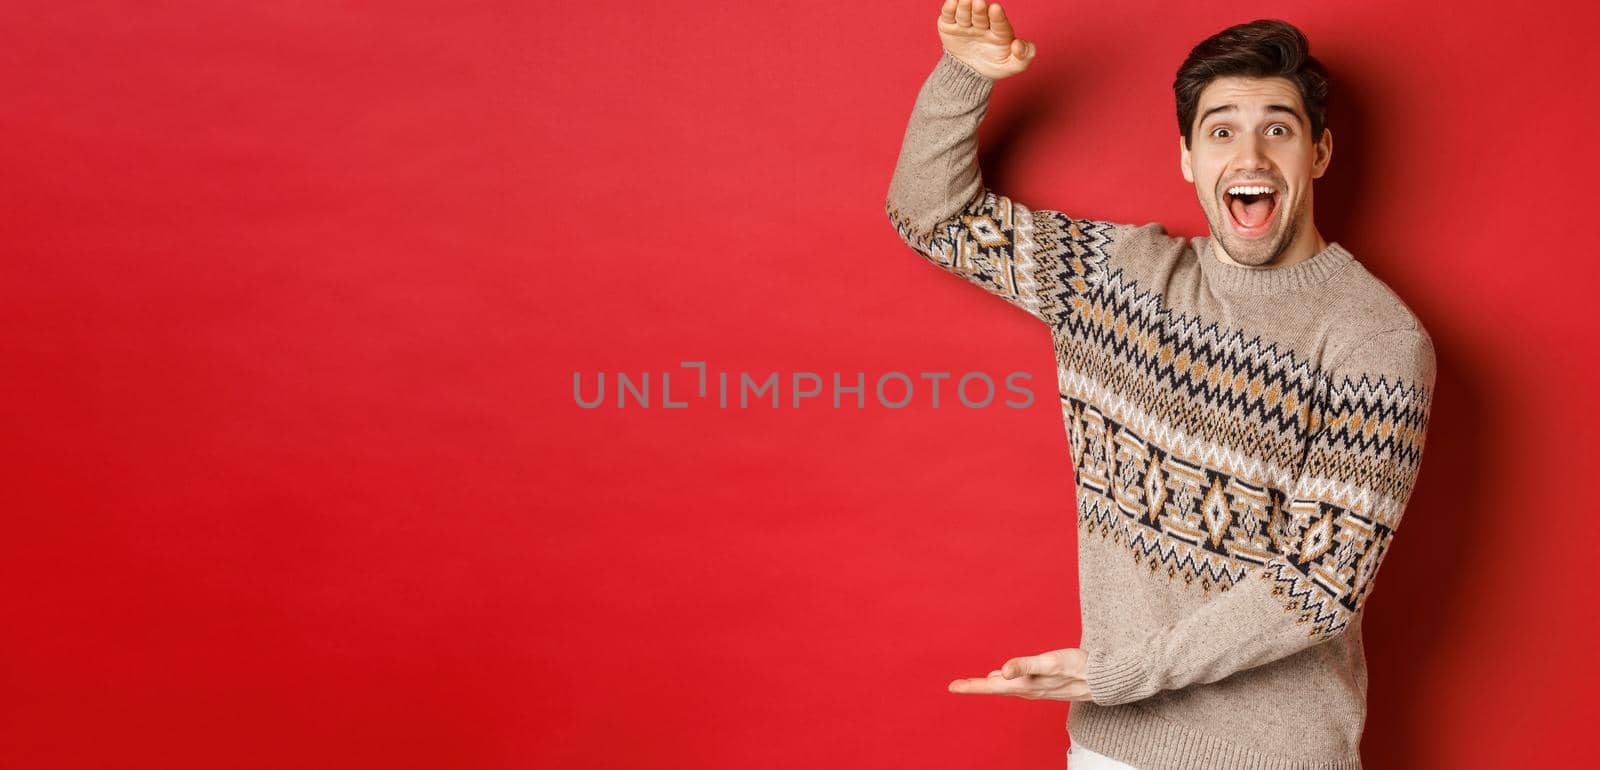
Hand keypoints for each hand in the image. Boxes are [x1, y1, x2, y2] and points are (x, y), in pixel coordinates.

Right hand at [937, 0, 1037, 79]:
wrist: (970, 74)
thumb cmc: (995, 66)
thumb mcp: (1013, 66)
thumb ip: (1024, 57)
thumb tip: (1018, 45)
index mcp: (1000, 31)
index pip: (999, 22)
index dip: (997, 16)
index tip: (995, 8)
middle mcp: (983, 24)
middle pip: (980, 15)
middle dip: (979, 10)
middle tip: (978, 3)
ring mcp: (966, 24)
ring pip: (964, 13)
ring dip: (964, 7)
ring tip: (964, 0)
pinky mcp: (949, 26)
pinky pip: (948, 16)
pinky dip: (948, 9)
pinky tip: (951, 2)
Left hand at [947, 648, 1092, 700]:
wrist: (1104, 680)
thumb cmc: (1078, 668)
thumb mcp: (1050, 663)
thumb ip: (1025, 666)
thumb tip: (1002, 670)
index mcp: (1025, 685)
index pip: (991, 687)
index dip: (972, 686)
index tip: (953, 687)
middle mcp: (1028, 690)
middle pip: (995, 689)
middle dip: (975, 687)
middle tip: (956, 686)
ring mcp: (1037, 688)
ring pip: (1006, 688)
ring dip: (988, 685)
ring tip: (973, 682)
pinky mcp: (1046, 684)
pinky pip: (1019, 684)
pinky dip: (1006, 680)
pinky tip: (1003, 676)